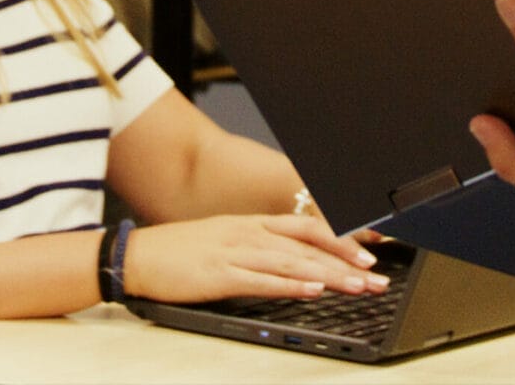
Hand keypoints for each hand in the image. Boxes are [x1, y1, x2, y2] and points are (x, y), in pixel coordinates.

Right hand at [123, 215, 390, 304]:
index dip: (341, 238)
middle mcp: (250, 234)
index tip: (369, 252)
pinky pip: (262, 281)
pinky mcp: (220, 275)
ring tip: (358, 286)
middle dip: (346, 261)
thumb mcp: (226, 240)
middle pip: (308, 246)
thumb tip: (292, 263)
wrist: (138, 255)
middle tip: (377, 276)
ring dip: (329, 275)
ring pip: (293, 263)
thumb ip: (259, 248)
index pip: (307, 228)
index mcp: (252, 224)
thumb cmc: (180, 251)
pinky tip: (313, 291)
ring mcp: (236, 253)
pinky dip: (291, 286)